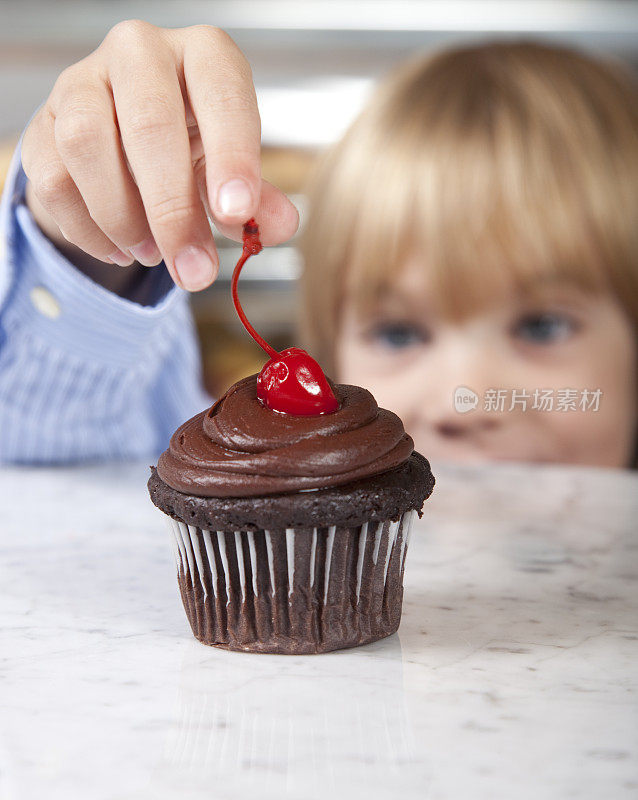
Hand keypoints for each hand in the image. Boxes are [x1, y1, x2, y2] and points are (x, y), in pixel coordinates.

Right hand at [21, 20, 298, 291]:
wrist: (123, 142)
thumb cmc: (190, 147)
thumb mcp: (230, 171)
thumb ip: (258, 201)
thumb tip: (278, 226)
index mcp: (203, 55)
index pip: (222, 93)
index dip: (232, 154)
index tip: (236, 212)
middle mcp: (140, 53)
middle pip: (149, 124)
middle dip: (173, 210)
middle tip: (193, 270)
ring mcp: (82, 82)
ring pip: (87, 144)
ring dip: (122, 217)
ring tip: (153, 254)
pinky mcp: (44, 124)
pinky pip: (53, 179)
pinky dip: (89, 230)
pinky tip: (120, 248)